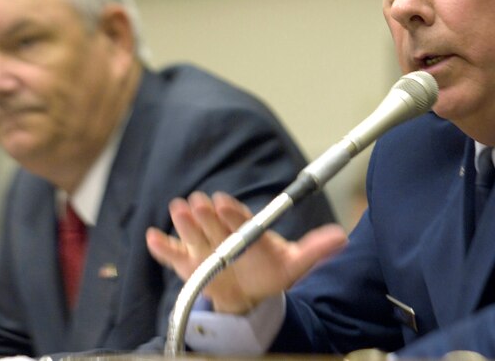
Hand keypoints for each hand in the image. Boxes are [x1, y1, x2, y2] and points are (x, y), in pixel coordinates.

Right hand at [147, 191, 346, 313]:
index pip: (240, 218)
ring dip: (185, 224)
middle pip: (214, 223)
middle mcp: (223, 234)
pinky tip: (153, 237)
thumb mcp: (293, 262)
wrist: (249, 292)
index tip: (224, 202)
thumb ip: (314, 249)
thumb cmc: (269, 272)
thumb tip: (341, 237)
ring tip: (178, 209)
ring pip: (193, 234)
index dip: (232, 212)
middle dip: (207, 214)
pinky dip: (163, 248)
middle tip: (200, 203)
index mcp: (247, 229)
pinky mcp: (189, 263)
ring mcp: (204, 248)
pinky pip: (173, 255)